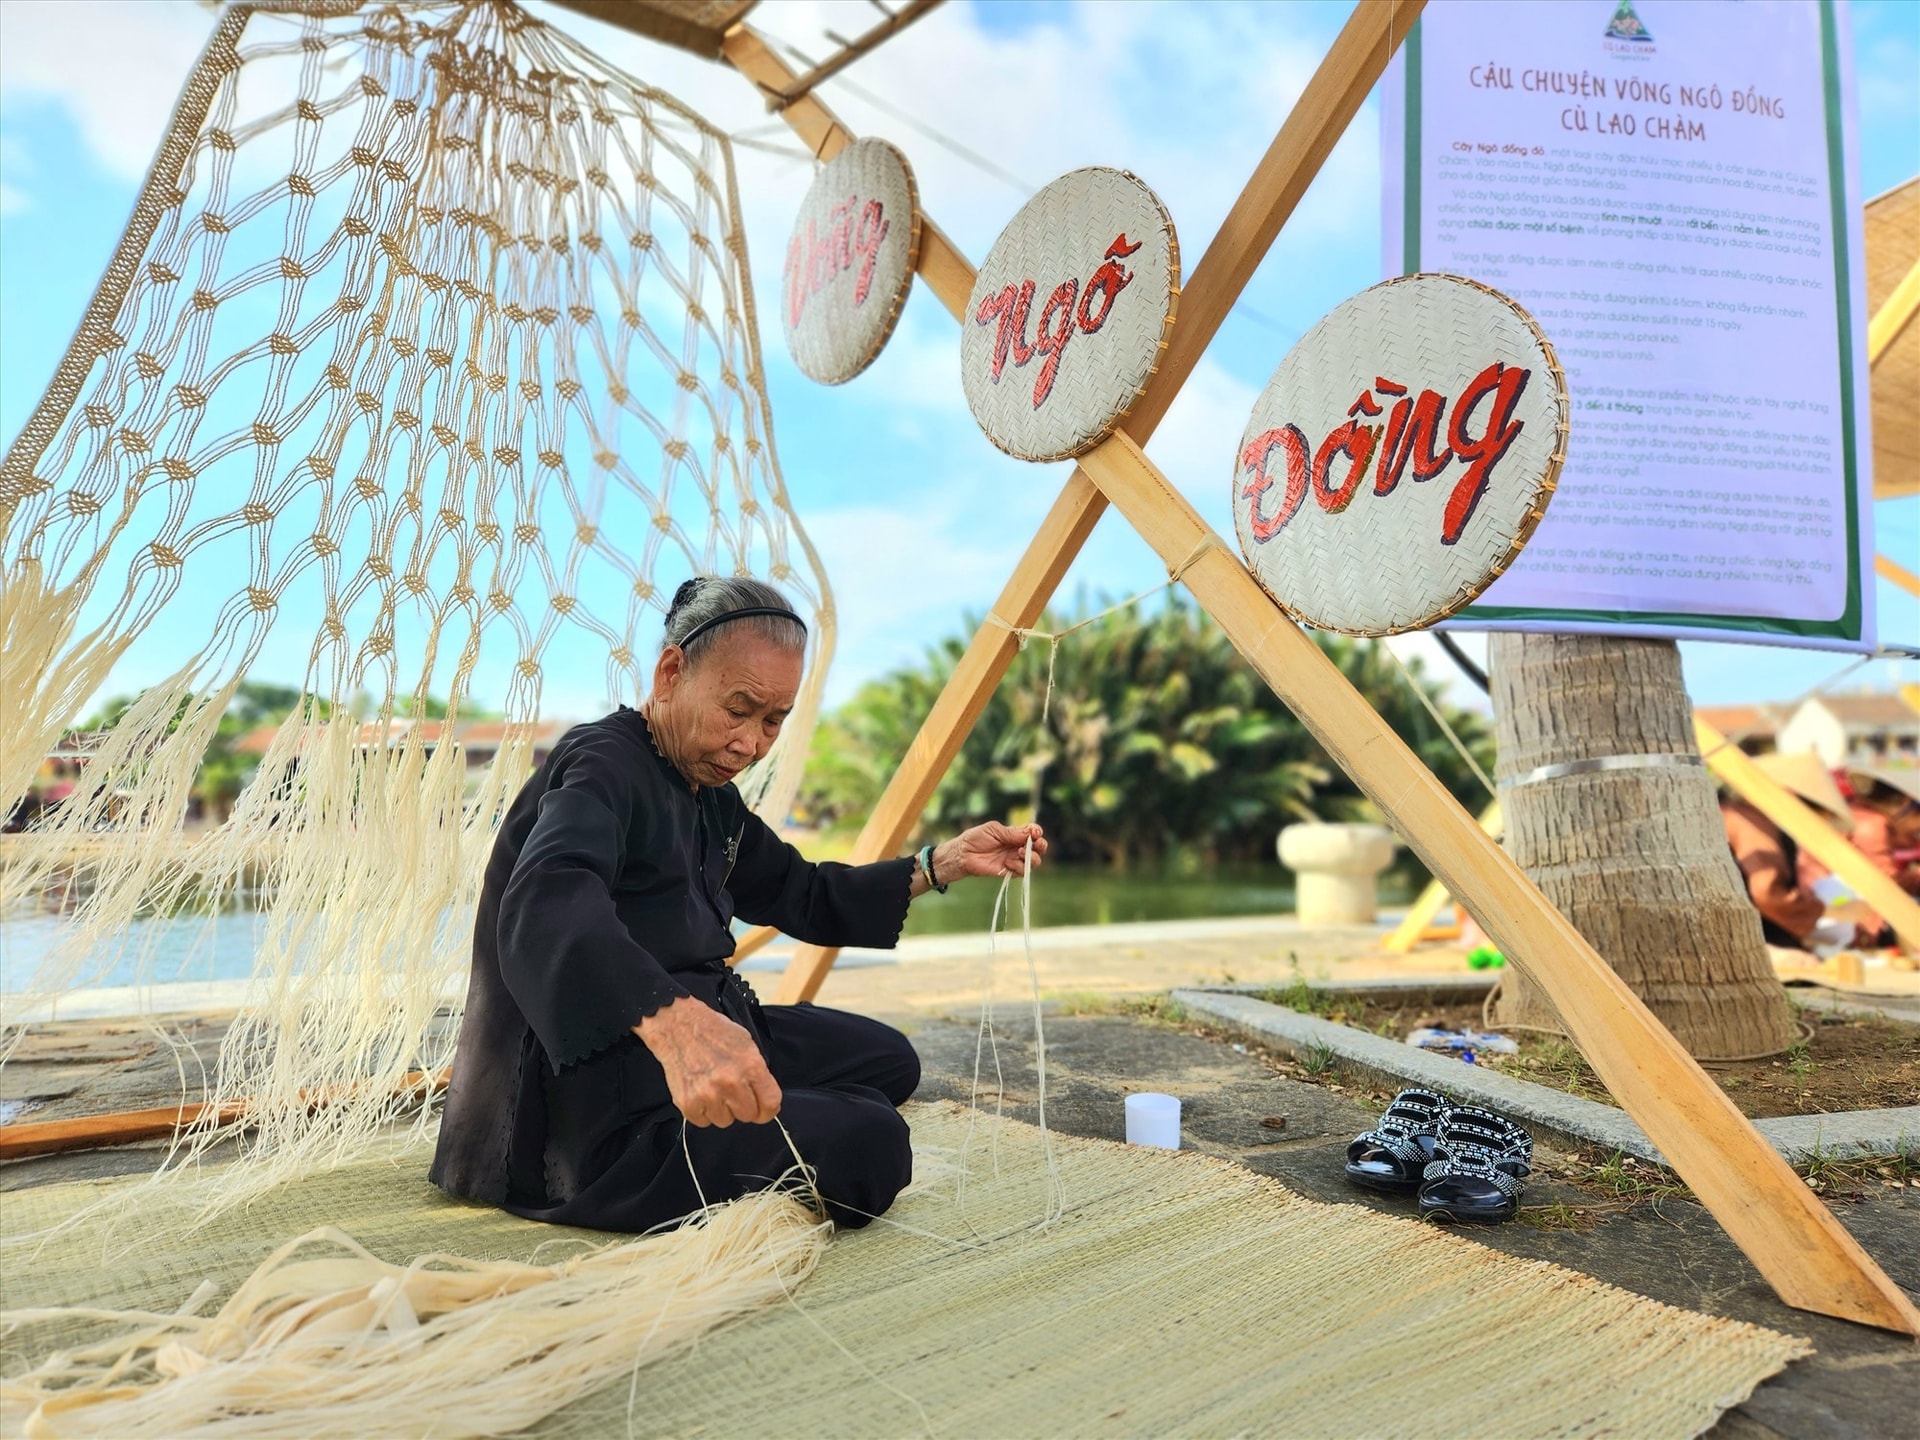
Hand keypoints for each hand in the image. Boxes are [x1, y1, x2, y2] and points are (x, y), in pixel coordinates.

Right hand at [635, 997, 781, 1126]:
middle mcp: (730, 1083)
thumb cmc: (714, 1033)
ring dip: (721, 1109)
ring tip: (712, 1087)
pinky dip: (702, 1110)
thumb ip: (758, 1073)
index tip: (762, 1109)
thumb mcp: (747, 1044)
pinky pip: (703, 1122)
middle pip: (748, 1116)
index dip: (768, 1109)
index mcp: (750, 1066)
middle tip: (732, 1091)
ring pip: (725, 1121)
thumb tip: (765, 1099)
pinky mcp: (687, 1103)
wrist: (678, 1026)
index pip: (770, 1104)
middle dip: (742, 1106)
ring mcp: (708, 1094)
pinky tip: (699, 1091)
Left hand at [935, 821, 1047, 884]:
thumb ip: (1011, 832)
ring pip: (1034, 861)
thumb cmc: (975, 838)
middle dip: (1041, 846)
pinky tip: (1007, 863)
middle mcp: (1017, 847)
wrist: (963, 854)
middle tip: (1036, 844)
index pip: (1033, 832)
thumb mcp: (993, 830)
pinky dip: (1019, 867)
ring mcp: (1014, 859)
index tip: (1035, 833)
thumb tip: (1030, 833)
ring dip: (1030, 857)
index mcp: (1015, 834)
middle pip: (1039, 848)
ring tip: (1018, 853)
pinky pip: (1022, 872)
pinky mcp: (1010, 871)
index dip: (1037, 832)